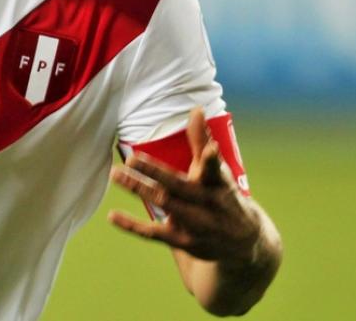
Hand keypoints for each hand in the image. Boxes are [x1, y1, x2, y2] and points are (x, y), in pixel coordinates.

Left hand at [108, 107, 263, 263]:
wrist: (243, 246)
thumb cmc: (222, 197)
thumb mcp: (217, 173)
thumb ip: (202, 142)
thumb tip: (196, 109)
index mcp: (218, 185)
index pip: (214, 171)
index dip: (211, 161)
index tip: (209, 150)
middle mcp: (207, 205)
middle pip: (178, 187)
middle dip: (155, 173)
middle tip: (130, 159)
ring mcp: (195, 225)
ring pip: (164, 205)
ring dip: (139, 189)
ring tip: (115, 174)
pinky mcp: (182, 241)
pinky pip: (153, 233)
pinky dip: (132, 225)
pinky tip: (112, 215)